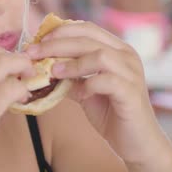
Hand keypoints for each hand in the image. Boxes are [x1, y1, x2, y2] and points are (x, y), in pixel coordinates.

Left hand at [25, 21, 171, 164]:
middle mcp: (127, 56)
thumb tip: (41, 64)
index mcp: (116, 49)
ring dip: (72, 62)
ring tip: (53, 72)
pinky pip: (108, 81)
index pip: (87, 28)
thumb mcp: (84, 89)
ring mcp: (132, 73)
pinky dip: (89, 84)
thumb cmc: (110, 113)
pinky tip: (79, 94)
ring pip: (100, 55)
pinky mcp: (132, 93)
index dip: (60, 31)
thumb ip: (69, 75)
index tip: (37, 40)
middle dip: (57, 44)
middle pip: (88, 39)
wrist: (136, 143)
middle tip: (34, 53)